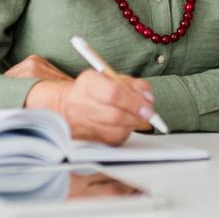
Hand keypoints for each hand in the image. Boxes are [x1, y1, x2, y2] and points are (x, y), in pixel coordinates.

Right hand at [10, 55, 153, 143]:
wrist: (68, 105)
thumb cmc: (97, 89)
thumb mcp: (115, 77)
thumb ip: (135, 85)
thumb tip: (149, 100)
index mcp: (88, 82)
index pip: (113, 93)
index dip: (134, 101)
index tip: (148, 106)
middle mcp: (82, 104)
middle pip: (114, 115)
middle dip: (136, 116)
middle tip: (149, 115)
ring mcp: (83, 124)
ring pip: (115, 130)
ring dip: (132, 124)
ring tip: (136, 117)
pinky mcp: (89, 140)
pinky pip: (114, 139)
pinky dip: (125, 132)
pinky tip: (124, 124)